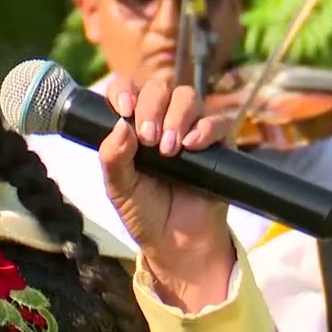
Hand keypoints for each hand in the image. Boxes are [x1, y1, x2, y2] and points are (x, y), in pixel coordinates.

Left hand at [99, 77, 235, 311]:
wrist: (176, 243)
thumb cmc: (144, 211)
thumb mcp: (118, 188)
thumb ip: (113, 157)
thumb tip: (120, 124)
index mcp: (133, 125)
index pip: (128, 89)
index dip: (125, 91)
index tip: (124, 108)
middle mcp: (162, 121)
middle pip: (159, 88)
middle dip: (151, 108)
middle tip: (148, 140)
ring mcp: (191, 130)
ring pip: (188, 97)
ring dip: (177, 116)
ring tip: (169, 149)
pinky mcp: (218, 145)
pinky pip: (219, 122)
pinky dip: (205, 129)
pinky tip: (191, 146)